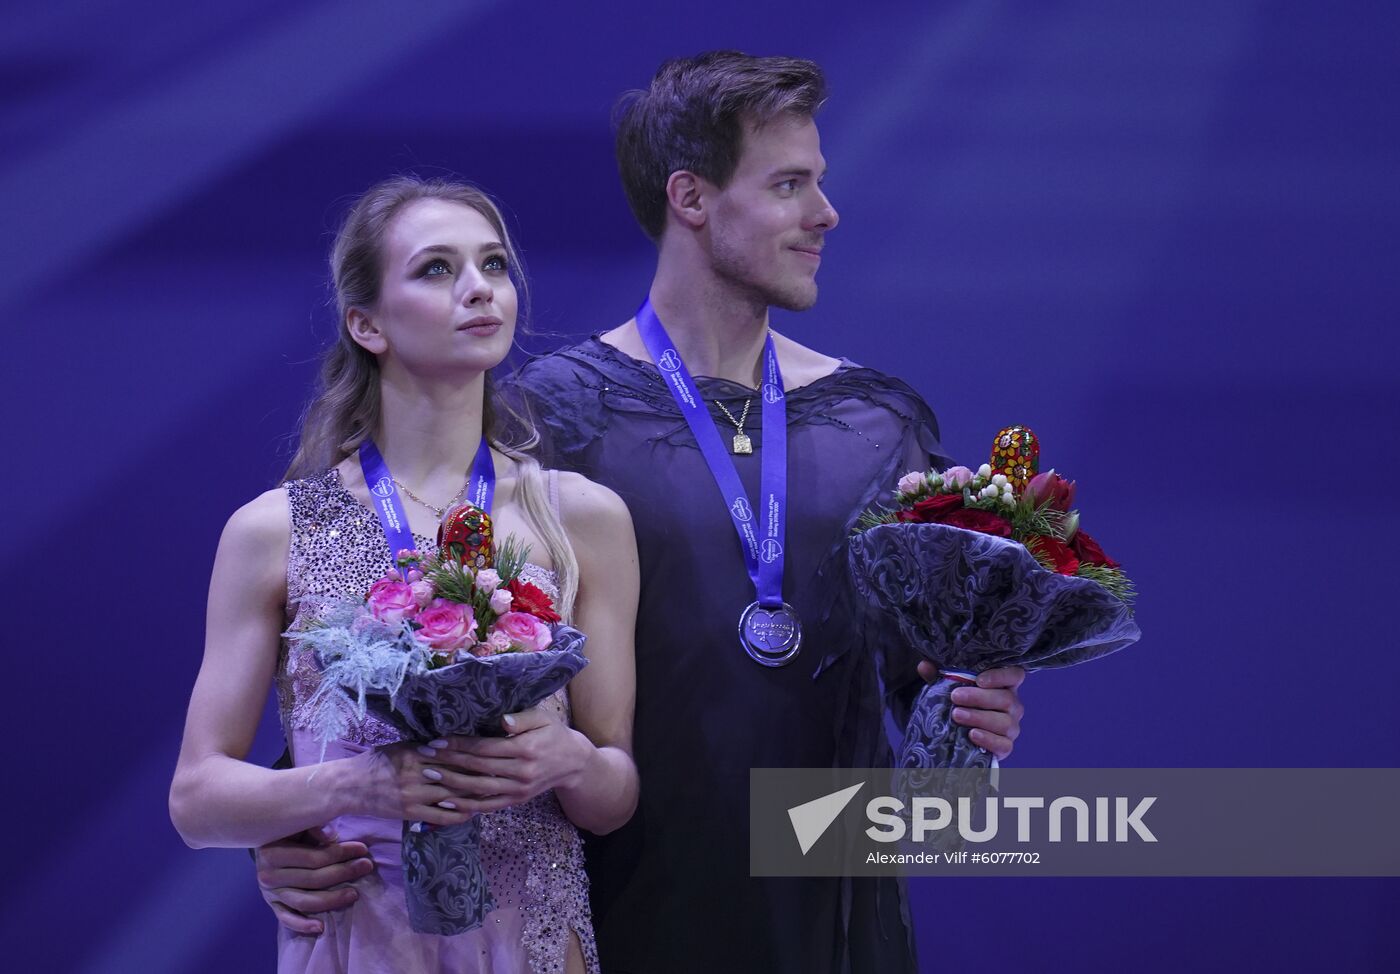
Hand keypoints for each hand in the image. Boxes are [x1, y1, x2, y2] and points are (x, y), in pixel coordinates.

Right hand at [255, 827, 373, 934]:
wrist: (264, 845)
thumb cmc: (288, 831)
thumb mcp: (298, 823)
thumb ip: (313, 827)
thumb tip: (331, 836)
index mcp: (272, 852)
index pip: (313, 857)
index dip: (341, 853)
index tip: (363, 848)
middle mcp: (268, 875)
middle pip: (313, 879)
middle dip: (344, 872)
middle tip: (366, 866)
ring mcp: (269, 893)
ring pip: (304, 901)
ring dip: (332, 900)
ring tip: (355, 894)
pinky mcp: (272, 905)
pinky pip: (287, 919)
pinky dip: (302, 925)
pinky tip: (320, 927)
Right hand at [352, 740, 497, 826]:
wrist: (350, 786)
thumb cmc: (377, 761)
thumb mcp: (401, 746)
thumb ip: (425, 746)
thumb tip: (452, 742)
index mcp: (415, 753)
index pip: (452, 753)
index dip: (475, 754)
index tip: (495, 752)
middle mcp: (416, 773)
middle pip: (455, 773)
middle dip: (480, 774)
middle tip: (504, 772)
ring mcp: (414, 795)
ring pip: (451, 794)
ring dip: (474, 795)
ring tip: (494, 792)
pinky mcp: (410, 812)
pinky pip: (439, 816)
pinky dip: (458, 814)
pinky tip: (472, 812)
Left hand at [416, 704, 591, 814]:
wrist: (574, 763)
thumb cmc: (554, 734)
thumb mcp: (544, 718)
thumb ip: (522, 718)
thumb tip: (502, 721)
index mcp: (526, 748)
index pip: (486, 747)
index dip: (460, 744)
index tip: (438, 740)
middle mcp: (521, 771)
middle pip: (478, 768)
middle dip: (450, 761)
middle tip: (425, 755)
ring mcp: (518, 789)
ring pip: (479, 789)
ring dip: (452, 783)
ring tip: (430, 775)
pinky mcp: (516, 801)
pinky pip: (487, 805)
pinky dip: (465, 806)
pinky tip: (446, 802)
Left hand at [918, 662, 1025, 760]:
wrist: (961, 735)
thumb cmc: (961, 704)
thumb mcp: (949, 688)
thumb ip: (938, 676)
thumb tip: (924, 665)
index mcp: (1004, 686)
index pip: (1015, 675)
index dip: (1000, 676)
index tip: (978, 679)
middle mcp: (1013, 705)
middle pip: (1006, 699)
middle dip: (979, 697)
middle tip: (955, 697)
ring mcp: (1011, 727)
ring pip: (1005, 722)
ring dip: (979, 718)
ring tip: (956, 715)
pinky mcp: (1006, 746)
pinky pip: (1004, 745)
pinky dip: (988, 740)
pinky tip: (972, 734)